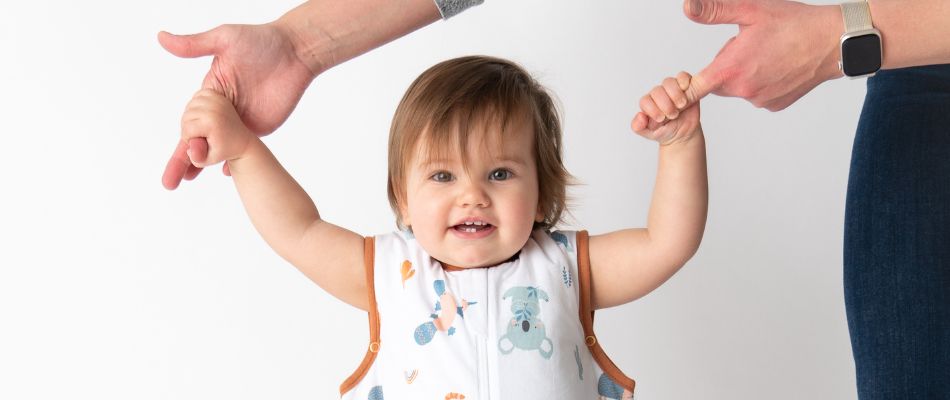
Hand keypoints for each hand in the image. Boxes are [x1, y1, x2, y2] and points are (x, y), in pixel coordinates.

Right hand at [159, 23, 315, 188]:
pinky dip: (232, 160)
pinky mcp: (259, 126)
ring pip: (217, 146)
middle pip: (199, 138)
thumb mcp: (225, 38)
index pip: (190, 120)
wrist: (297, 53)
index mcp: (211, 91)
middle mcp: (222, 108)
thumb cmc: (262, 40)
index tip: (176, 157)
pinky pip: (242, 146)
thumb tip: (161, 38)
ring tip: (187, 181)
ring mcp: (240, 119)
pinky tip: (224, 174)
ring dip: (202, 164)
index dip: (182, 140)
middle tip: (171, 182)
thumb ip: (194, 44)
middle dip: (183, 160)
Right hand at [181, 89, 255, 167]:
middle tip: (200, 134)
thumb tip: (189, 152)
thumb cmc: (226, 150)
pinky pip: (198, 96)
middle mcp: (214, 109)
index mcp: (211, 123)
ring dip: (192, 116)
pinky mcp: (218, 95)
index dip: (189, 138)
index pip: (186, 129)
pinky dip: (197, 104)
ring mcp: (217, 100)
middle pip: (186, 117)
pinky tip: (204, 114)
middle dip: (189, 127)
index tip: (200, 142)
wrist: (242, 140)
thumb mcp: (211, 159)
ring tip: (202, 126)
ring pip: (190, 106)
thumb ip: (197, 158)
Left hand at [632, 72, 701, 145]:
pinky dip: (684, 80)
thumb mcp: (650, 134)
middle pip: (657, 91)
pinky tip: (685, 88)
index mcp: (648, 104)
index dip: (652, 109)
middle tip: (673, 114)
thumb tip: (640, 116)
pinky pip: (683, 76)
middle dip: (665, 104)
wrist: (684, 133)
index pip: (645, 101)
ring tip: (681, 105)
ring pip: (668, 83)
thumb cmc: (665, 131)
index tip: (661, 119)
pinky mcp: (686, 86)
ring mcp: (672, 89)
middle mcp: (658, 94)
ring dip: (675, 94)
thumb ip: (639, 127)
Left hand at [682, 0, 842, 110]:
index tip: (683, 84)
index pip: (695, 87)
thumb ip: (714, 11)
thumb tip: (688, 8)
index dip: (688, 84)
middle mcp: (744, 90)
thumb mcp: (749, 10)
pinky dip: (762, 83)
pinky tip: (778, 66)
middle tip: (748, 46)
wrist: (832, 41)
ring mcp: (761, 100)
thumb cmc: (793, 23)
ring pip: (739, 88)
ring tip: (767, 53)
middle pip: (717, 83)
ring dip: (745, 75)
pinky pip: (758, 95)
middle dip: (725, 67)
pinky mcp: (775, 105)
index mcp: (731, 69)